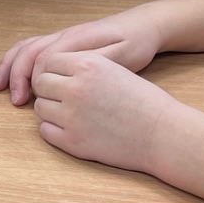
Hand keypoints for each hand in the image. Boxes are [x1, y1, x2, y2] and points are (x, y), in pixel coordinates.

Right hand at [0, 7, 164, 105]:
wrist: (145, 26)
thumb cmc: (137, 44)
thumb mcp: (124, 57)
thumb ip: (96, 64)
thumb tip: (70, 73)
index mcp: (77, 39)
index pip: (43, 57)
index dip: (32, 79)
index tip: (30, 101)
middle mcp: (64, 36)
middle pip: (28, 51)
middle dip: (15, 75)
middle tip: (13, 100)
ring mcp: (62, 38)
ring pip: (27, 48)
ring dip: (9, 67)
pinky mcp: (64, 44)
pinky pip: (34, 49)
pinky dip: (18, 63)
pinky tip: (14, 77)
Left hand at [28, 49, 175, 173]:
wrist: (163, 133)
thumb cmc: (144, 101)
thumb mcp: (114, 70)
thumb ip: (84, 69)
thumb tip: (54, 74)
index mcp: (88, 64)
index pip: (49, 62)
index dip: (56, 72)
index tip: (66, 81)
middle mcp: (75, 87)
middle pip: (41, 84)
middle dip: (50, 91)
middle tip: (67, 100)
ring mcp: (71, 115)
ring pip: (40, 108)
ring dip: (52, 111)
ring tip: (74, 115)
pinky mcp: (72, 141)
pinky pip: (45, 131)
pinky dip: (55, 131)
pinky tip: (75, 130)